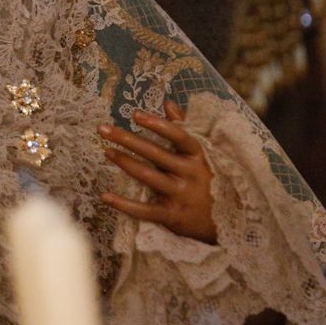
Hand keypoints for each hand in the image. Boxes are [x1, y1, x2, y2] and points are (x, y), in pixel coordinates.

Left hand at [98, 101, 217, 243]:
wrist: (222, 221)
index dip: (157, 124)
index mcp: (197, 156)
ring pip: (148, 177)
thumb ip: (184, 127)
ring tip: (106, 151)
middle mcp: (190, 174)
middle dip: (127, 140)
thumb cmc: (205, 180)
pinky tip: (105, 196)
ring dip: (125, 163)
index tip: (135, 114)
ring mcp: (181, 195)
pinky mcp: (172, 216)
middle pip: (155, 154)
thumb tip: (168, 103)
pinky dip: (124, 205)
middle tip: (103, 130)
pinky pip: (145, 211)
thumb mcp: (200, 154)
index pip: (178, 136)